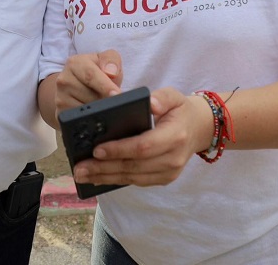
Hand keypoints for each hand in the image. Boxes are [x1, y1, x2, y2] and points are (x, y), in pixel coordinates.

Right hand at [54, 49, 122, 115]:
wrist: (78, 84)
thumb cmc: (96, 72)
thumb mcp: (106, 59)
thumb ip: (111, 60)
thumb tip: (111, 72)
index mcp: (74, 63)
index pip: (91, 76)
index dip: (105, 86)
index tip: (117, 94)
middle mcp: (63, 80)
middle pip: (90, 95)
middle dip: (105, 99)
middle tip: (112, 98)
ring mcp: (60, 97)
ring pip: (86, 109)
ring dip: (98, 109)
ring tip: (101, 101)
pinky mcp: (60, 112)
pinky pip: (80, 119)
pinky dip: (90, 117)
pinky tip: (93, 110)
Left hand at [71, 88, 212, 187]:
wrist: (199, 129)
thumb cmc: (180, 110)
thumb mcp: (174, 96)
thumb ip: (162, 97)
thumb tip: (150, 103)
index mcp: (175, 136)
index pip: (143, 146)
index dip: (119, 150)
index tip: (96, 150)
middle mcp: (173, 158)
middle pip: (133, 166)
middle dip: (103, 168)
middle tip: (79, 167)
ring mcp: (169, 172)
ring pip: (132, 177)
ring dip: (105, 177)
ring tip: (82, 175)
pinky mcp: (164, 179)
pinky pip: (136, 182)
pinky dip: (115, 180)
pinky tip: (97, 178)